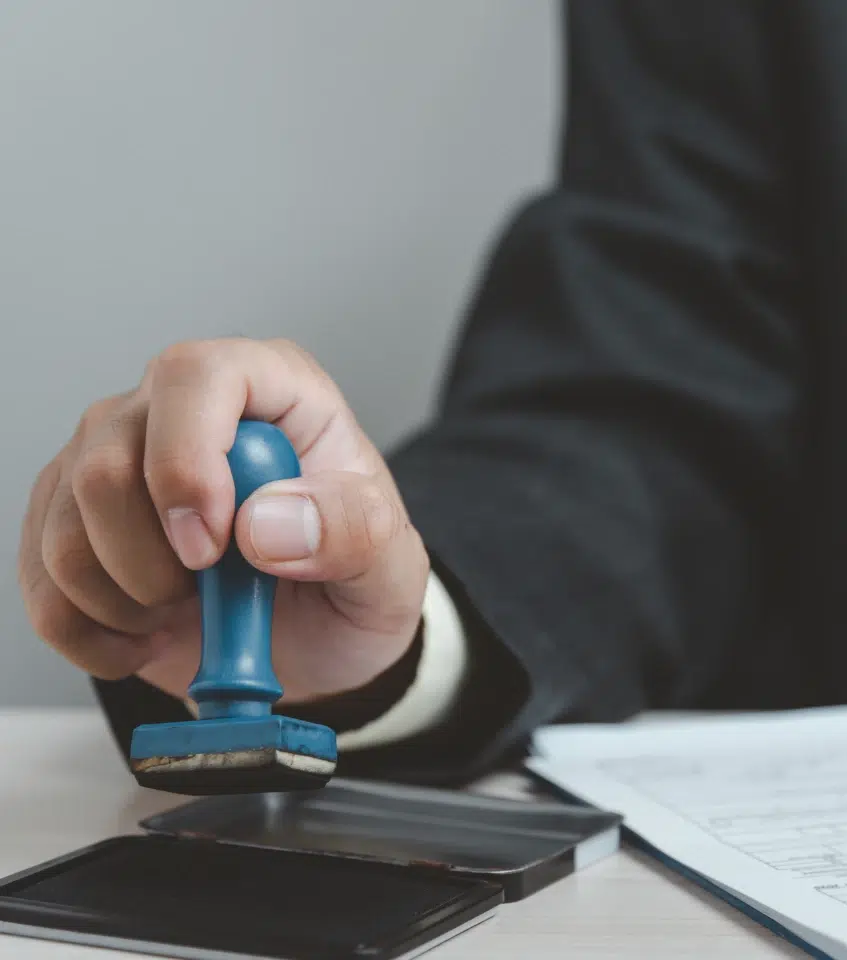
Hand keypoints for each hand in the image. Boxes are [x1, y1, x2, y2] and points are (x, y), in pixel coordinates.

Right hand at [18, 338, 429, 705]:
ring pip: (63, 525)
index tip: (212, 546)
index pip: (195, 376)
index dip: (187, 461)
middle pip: (107, 459)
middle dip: (152, 558)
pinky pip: (40, 579)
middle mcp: (179, 410)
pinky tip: (144, 636)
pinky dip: (88, 630)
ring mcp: (116, 460)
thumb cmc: (354, 580)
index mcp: (270, 390)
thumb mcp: (391, 564)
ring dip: (123, 599)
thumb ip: (353, 531)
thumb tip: (265, 523)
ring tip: (189, 611)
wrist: (323, 644)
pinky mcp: (71, 521)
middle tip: (212, 593)